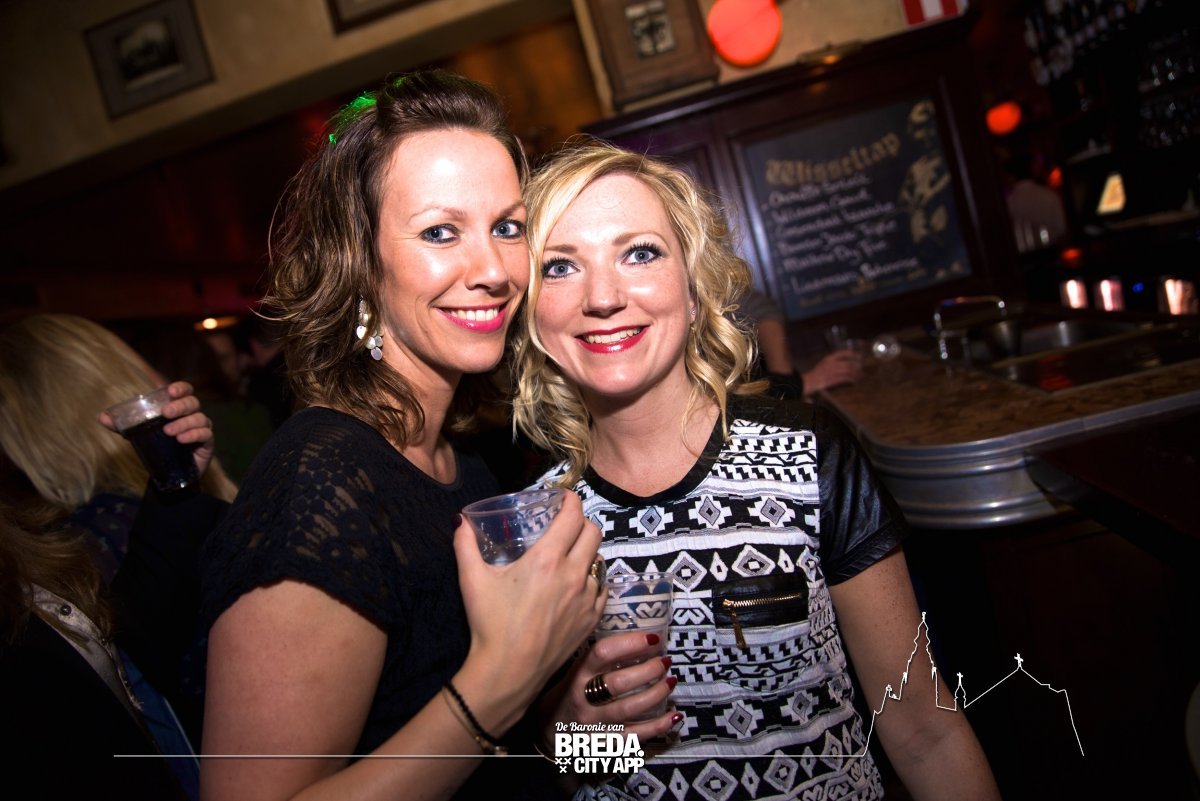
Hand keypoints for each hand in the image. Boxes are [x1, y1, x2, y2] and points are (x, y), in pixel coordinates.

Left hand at [98, 381, 215, 475]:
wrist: (170, 473)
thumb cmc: (158, 446)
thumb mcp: (138, 434)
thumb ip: (122, 425)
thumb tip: (102, 417)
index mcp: (178, 408)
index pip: (185, 391)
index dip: (181, 388)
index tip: (171, 391)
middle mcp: (192, 415)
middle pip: (193, 403)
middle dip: (180, 406)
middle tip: (166, 413)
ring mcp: (202, 428)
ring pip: (200, 418)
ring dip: (185, 423)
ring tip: (169, 432)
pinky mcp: (207, 443)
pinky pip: (206, 434)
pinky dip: (194, 435)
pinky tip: (182, 440)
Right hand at [452, 491, 606, 728]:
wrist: (508, 671)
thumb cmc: (490, 625)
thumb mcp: (472, 580)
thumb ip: (465, 546)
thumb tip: (460, 522)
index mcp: (547, 559)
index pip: (573, 516)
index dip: (572, 501)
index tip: (566, 498)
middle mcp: (573, 575)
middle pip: (593, 533)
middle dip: (582, 523)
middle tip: (568, 524)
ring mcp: (586, 599)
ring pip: (599, 561)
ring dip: (588, 552)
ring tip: (572, 556)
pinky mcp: (591, 620)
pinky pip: (602, 589)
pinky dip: (593, 580)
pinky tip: (579, 584)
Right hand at [538, 631, 679, 743]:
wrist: (548, 735)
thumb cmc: (567, 695)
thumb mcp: (574, 672)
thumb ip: (598, 659)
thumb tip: (639, 641)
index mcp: (577, 675)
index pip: (602, 653)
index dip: (630, 643)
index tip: (653, 638)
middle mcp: (583, 698)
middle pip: (619, 682)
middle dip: (649, 670)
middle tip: (665, 661)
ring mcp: (593, 724)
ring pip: (629, 708)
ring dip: (656, 693)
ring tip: (671, 681)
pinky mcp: (604, 744)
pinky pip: (635, 735)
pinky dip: (658, 725)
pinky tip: (674, 715)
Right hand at [802, 350, 861, 395]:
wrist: (807, 381)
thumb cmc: (815, 373)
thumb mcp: (823, 364)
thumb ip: (833, 362)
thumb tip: (845, 362)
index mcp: (828, 358)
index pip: (842, 353)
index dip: (851, 354)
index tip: (857, 355)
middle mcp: (831, 364)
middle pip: (847, 363)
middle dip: (856, 366)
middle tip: (860, 368)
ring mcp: (832, 372)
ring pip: (847, 371)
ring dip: (855, 373)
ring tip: (859, 375)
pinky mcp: (832, 380)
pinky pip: (844, 379)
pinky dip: (850, 380)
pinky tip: (854, 381)